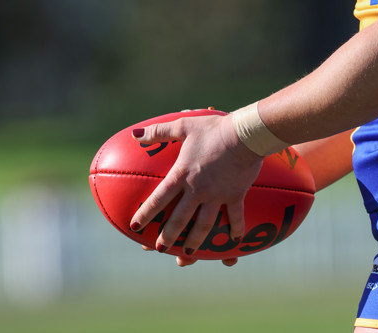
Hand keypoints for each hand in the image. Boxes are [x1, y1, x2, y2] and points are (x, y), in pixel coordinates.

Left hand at [128, 113, 262, 255]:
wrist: (244, 135)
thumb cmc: (213, 129)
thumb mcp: (184, 126)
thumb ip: (159, 131)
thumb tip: (134, 133)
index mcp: (183, 174)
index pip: (159, 198)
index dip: (146, 213)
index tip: (135, 226)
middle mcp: (197, 189)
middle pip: (180, 218)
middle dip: (168, 235)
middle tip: (159, 248)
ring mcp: (217, 195)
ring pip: (204, 224)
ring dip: (196, 239)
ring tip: (188, 252)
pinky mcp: (235, 195)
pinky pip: (235, 216)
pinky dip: (235, 229)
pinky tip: (234, 241)